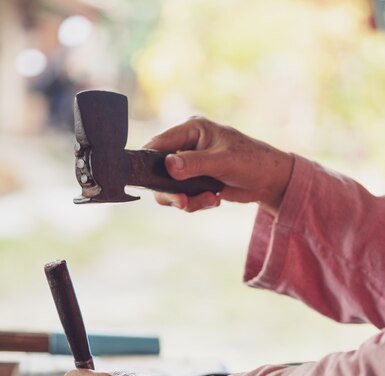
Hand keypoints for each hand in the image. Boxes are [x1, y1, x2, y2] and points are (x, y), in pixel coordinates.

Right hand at [144, 117, 293, 213]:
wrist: (269, 181)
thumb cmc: (252, 161)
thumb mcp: (223, 161)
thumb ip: (195, 163)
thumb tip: (169, 166)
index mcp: (192, 130)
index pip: (159, 143)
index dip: (150, 161)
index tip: (150, 180)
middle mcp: (187, 146)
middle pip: (159, 170)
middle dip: (171, 191)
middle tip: (183, 202)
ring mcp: (190, 165)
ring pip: (170, 188)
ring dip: (187, 200)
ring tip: (209, 200)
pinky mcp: (195, 182)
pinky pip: (183, 197)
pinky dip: (195, 203)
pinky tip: (214, 200)